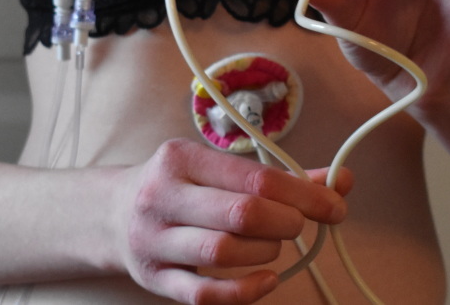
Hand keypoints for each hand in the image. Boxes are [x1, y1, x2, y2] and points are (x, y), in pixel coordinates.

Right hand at [113, 139, 351, 303]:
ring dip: (266, 253)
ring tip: (272, 246)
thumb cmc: (176, 187)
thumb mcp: (216, 168)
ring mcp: (155, 241)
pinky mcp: (154, 279)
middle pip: (242, 214)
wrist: (109, 214)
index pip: (255, 178)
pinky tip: (267, 280)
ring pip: (224, 253)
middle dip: (286, 223)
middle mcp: (163, 197)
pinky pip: (204, 295)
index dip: (305, 195)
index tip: (335, 206)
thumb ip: (276, 176)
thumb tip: (340, 182)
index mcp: (181, 159)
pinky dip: (244, 291)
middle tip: (297, 225)